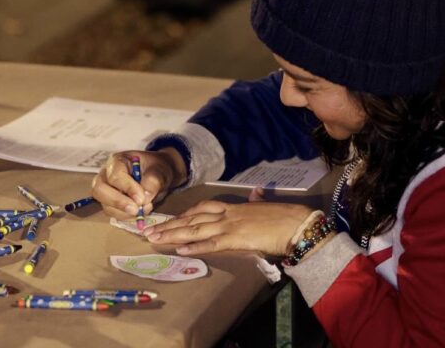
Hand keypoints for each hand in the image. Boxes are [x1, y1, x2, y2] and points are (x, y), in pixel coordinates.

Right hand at [92, 148, 186, 216]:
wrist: (158, 175)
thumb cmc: (156, 168)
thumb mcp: (160, 170)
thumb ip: (154, 181)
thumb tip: (145, 198)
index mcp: (117, 161)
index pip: (115, 175)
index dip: (127, 188)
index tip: (142, 199)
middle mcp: (106, 175)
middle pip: (100, 190)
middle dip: (118, 202)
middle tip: (136, 210)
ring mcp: (106, 190)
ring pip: (105, 204)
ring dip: (124, 212)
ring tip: (143, 210)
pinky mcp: (110, 203)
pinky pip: (112, 213)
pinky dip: (126, 217)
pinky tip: (140, 213)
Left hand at [143, 200, 314, 255]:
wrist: (297, 223)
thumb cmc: (285, 216)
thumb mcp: (266, 206)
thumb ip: (257, 201)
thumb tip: (257, 194)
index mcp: (235, 207)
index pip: (203, 207)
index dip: (184, 213)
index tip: (169, 218)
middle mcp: (228, 214)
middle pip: (192, 218)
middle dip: (169, 224)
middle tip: (148, 230)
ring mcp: (230, 226)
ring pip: (195, 229)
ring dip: (173, 234)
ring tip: (154, 239)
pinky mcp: (236, 239)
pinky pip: (211, 243)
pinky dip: (195, 246)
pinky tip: (180, 249)